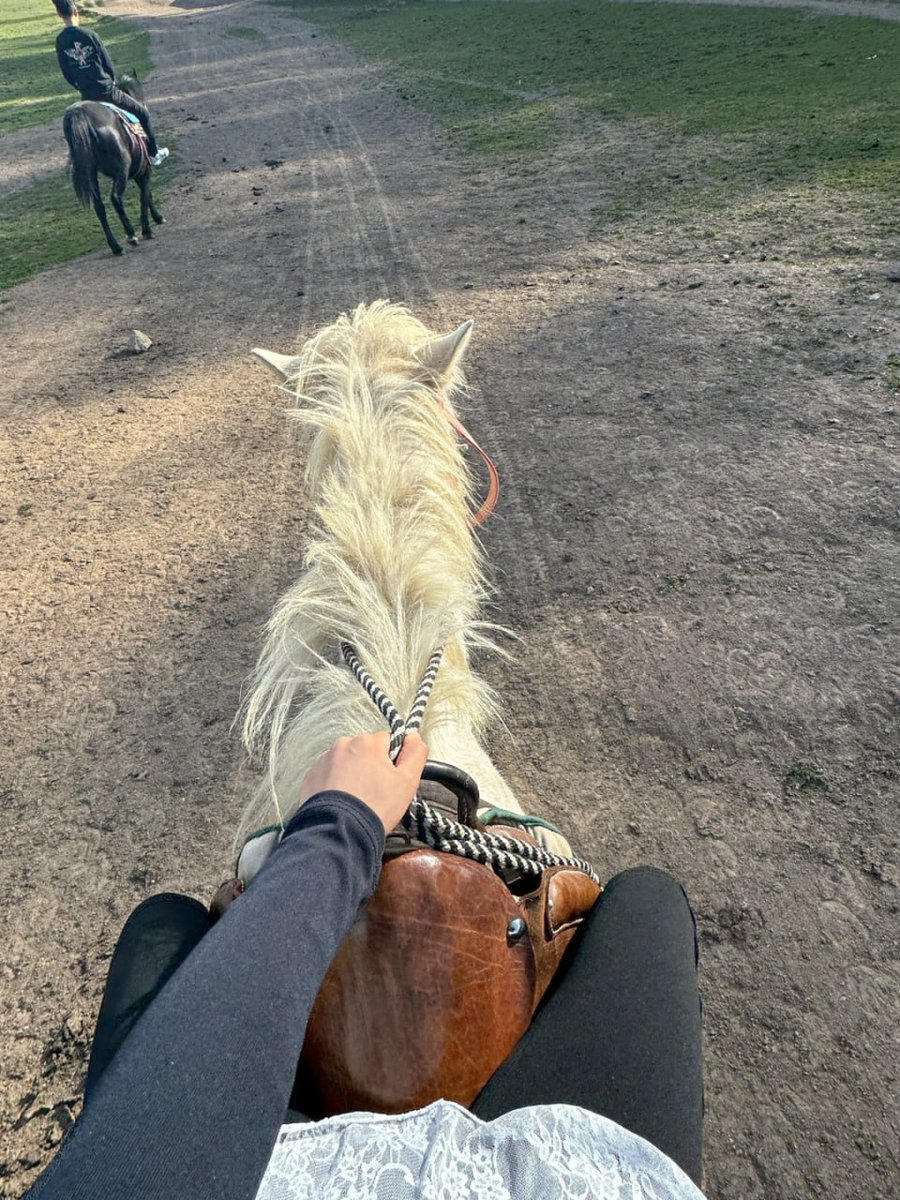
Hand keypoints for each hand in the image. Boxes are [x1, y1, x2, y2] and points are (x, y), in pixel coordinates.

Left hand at [298, 732, 428, 832]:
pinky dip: (335, 786)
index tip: (390, 780)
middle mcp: (343, 745)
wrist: (339, 832)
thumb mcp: (407, 781)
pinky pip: (328, 775)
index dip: (392, 762)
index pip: (388, 742)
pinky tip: (342, 802)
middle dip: (371, 767)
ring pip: (346, 763)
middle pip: (365, 751)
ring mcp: (324, 761)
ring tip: (357, 800)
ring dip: (352, 776)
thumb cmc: (374, 807)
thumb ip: (415, 754)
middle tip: (374, 793)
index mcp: (367, 742)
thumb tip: (414, 737)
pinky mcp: (311, 777)